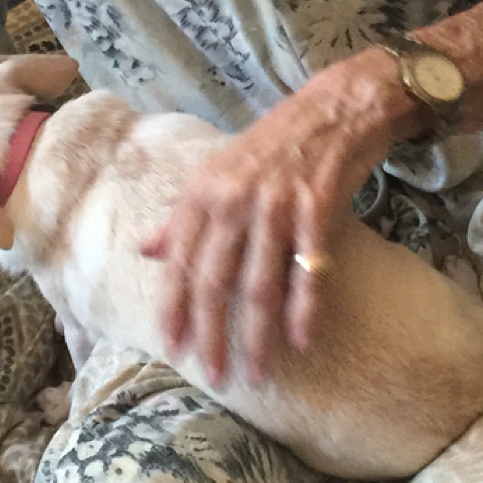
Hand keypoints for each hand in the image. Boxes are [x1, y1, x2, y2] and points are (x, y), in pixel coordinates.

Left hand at [141, 49, 414, 385]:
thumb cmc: (273, 144)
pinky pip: (308, 267)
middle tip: (215, 376)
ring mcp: (276, 203)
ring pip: (259, 283)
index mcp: (202, 192)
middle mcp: (232, 199)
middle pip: (214, 281)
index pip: (179, 261)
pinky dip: (305, 307)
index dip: (174, 308)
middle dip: (212, 335)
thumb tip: (147, 251)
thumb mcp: (216, 171)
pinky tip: (302, 339)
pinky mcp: (318, 206)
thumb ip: (182, 216)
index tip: (171, 349)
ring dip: (257, 335)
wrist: (335, 107)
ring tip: (256, 372)